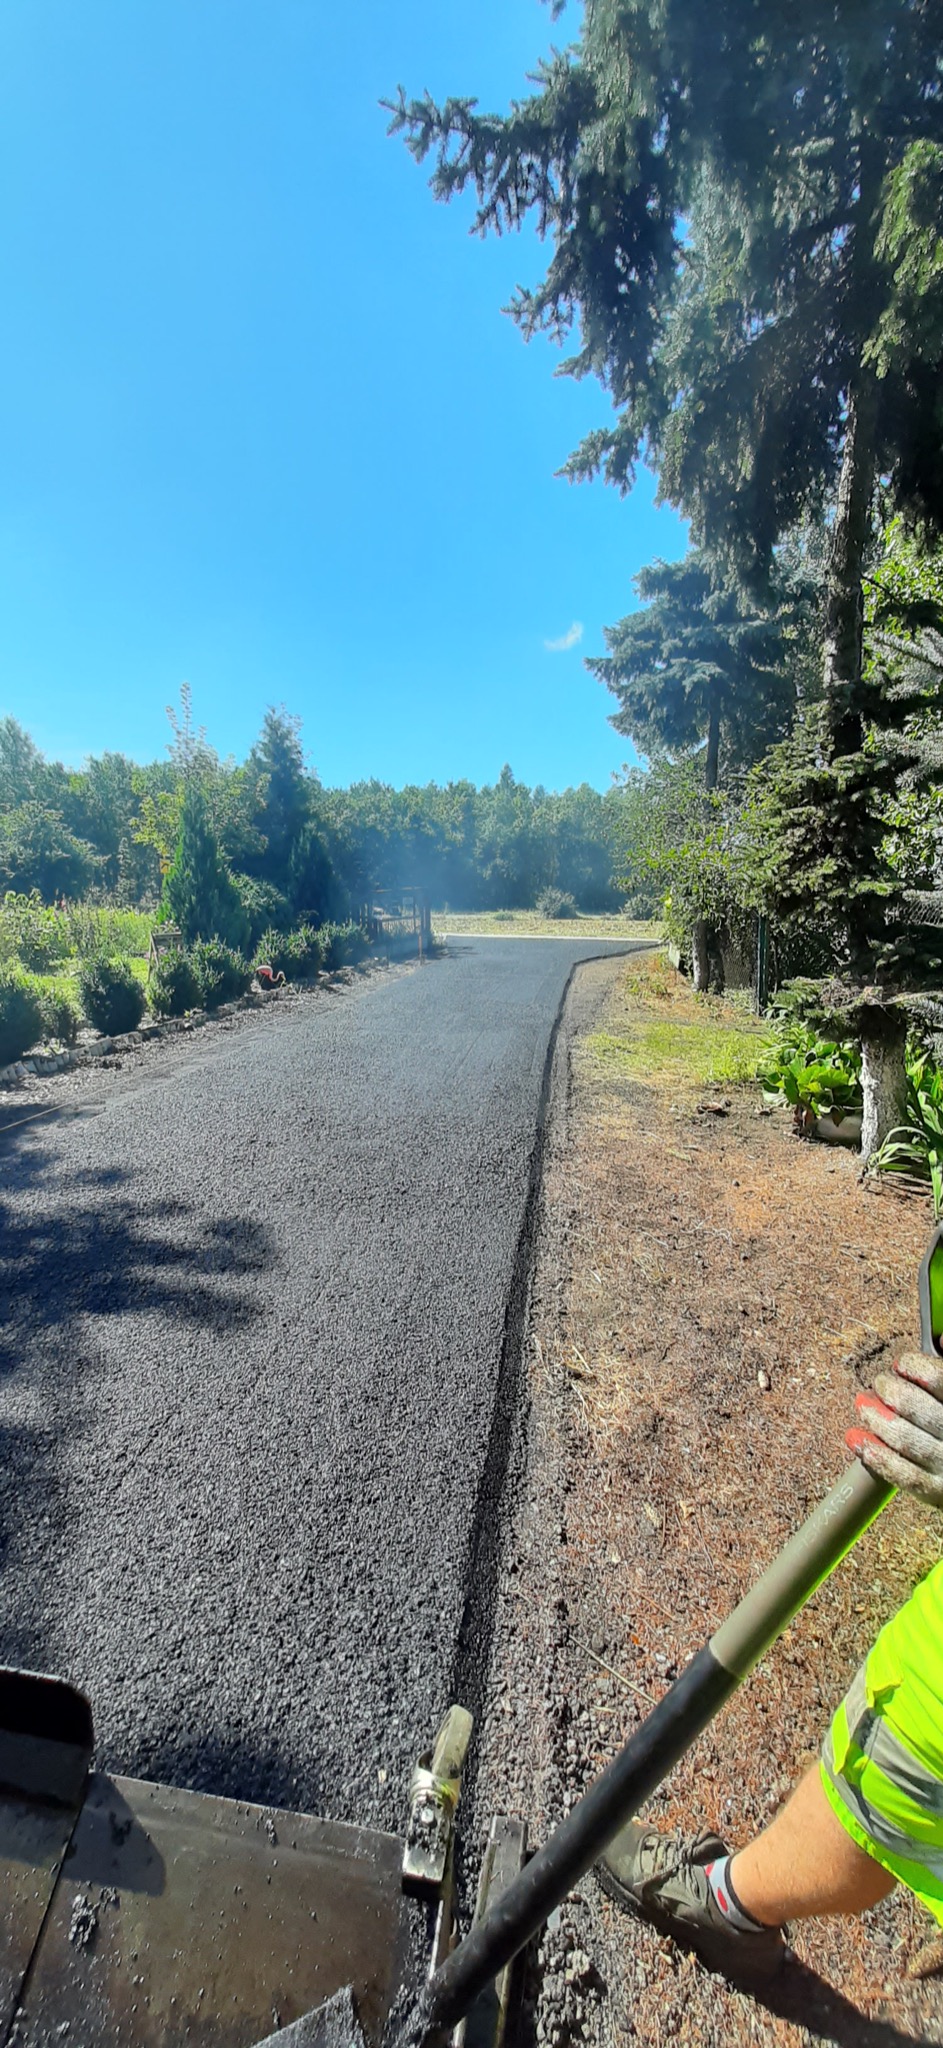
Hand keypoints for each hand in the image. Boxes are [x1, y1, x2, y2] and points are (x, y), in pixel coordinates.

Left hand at [847, 1352, 942, 1507]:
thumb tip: (942, 1340)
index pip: (938, 1378)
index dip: (914, 1367)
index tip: (900, 1365)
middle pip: (916, 1407)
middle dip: (889, 1391)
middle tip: (879, 1385)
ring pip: (905, 1439)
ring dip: (875, 1420)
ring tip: (862, 1406)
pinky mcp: (938, 1492)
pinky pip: (904, 1474)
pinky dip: (878, 1456)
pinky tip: (859, 1442)